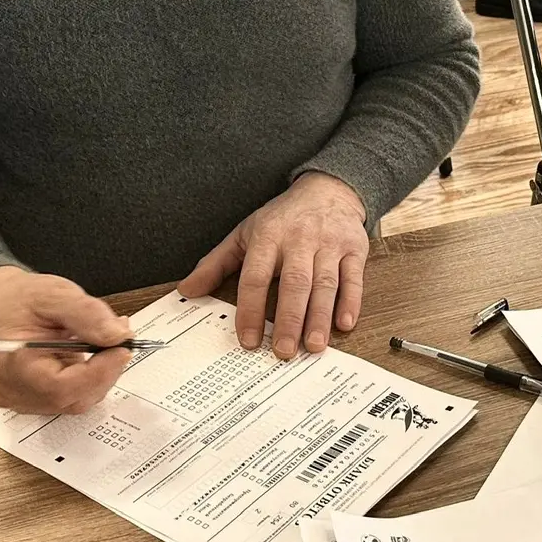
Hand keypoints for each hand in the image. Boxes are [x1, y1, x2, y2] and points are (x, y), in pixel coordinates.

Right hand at [0, 266, 132, 414]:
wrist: (0, 304)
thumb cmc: (19, 299)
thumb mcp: (55, 294)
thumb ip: (88, 315)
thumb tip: (118, 337)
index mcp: (9, 365)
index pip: (60, 387)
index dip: (99, 372)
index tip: (122, 348)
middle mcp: (10, 390)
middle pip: (72, 397)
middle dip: (104, 370)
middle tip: (119, 339)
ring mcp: (20, 400)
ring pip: (76, 400)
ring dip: (98, 374)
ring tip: (104, 342)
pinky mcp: (32, 401)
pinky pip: (71, 397)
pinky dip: (87, 378)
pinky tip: (90, 355)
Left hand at [178, 172, 369, 358]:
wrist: (327, 190)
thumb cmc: (282, 219)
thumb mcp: (245, 234)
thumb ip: (215, 264)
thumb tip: (187, 290)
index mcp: (268, 236)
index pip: (255, 276)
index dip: (250, 310)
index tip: (248, 340)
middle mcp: (299, 239)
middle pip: (294, 283)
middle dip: (289, 319)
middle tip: (284, 351)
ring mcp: (329, 243)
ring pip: (324, 284)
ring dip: (319, 317)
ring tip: (314, 346)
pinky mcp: (354, 248)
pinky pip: (353, 277)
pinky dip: (351, 301)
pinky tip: (344, 323)